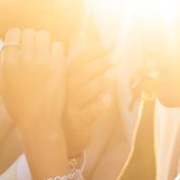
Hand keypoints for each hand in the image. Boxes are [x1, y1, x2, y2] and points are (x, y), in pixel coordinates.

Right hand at [0, 29, 68, 138]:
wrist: (39, 122)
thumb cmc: (19, 106)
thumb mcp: (1, 86)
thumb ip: (0, 64)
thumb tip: (4, 48)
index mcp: (9, 63)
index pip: (13, 34)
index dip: (18, 38)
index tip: (21, 46)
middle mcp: (24, 59)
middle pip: (29, 32)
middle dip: (31, 40)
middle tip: (34, 51)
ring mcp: (42, 61)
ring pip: (44, 36)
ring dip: (44, 43)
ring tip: (45, 54)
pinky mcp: (58, 66)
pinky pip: (58, 46)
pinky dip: (56, 51)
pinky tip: (54, 62)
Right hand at [63, 34, 116, 158]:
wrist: (62, 135)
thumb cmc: (72, 106)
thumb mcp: (74, 86)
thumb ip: (87, 69)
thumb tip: (107, 48)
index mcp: (66, 78)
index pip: (79, 60)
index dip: (94, 51)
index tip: (110, 44)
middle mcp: (66, 90)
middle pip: (81, 73)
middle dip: (99, 63)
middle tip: (116, 56)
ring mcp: (71, 106)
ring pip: (83, 91)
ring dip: (99, 81)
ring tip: (113, 73)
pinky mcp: (78, 121)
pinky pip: (89, 112)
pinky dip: (99, 105)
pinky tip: (109, 98)